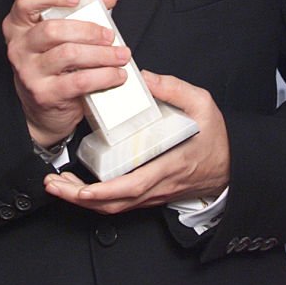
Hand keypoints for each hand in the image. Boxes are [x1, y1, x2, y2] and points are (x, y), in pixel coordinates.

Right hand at [2, 0, 128, 147]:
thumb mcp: (58, 38)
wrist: (44, 110)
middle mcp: (20, 47)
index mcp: (19, 25)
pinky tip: (115, 75)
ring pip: (69, 54)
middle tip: (110, 35)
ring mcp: (29, 72)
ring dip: (102, 54)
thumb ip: (80, 15)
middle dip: (88, 31)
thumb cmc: (54, 66)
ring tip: (120, 56)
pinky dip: (103, 76)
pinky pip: (78, 81)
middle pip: (53, 30)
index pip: (27, 1)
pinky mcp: (44, 94)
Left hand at [43, 70, 229, 212]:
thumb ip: (173, 88)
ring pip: (114, 207)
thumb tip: (143, 77)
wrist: (232, 166)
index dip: (105, 192)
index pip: (133, 185)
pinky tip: (79, 186)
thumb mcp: (202, 104)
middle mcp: (157, 185)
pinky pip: (120, 202)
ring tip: (58, 185)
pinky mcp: (149, 193)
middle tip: (53, 184)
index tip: (82, 189)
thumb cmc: (217, 137)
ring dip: (83, 200)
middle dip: (79, 198)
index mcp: (169, 165)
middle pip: (114, 204)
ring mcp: (153, 193)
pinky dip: (96, 198)